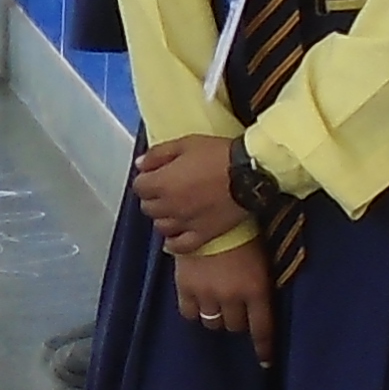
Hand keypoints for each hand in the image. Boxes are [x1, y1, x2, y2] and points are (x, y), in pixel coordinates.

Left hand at [132, 135, 250, 246]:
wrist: (250, 173)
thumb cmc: (218, 154)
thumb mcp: (186, 144)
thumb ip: (158, 154)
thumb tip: (139, 164)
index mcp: (162, 183)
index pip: (139, 186)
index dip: (146, 179)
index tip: (155, 174)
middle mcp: (170, 206)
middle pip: (148, 207)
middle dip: (153, 197)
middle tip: (165, 190)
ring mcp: (185, 223)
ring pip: (161, 226)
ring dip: (164, 217)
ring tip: (174, 209)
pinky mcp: (202, 234)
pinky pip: (180, 246)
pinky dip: (173, 242)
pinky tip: (174, 237)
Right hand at [172, 236, 277, 362]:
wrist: (210, 207)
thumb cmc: (243, 227)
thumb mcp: (262, 255)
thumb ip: (259, 282)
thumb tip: (260, 302)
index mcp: (256, 288)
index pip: (262, 329)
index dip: (263, 348)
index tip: (265, 362)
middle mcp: (232, 297)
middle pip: (235, 326)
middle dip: (237, 320)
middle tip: (236, 307)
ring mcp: (207, 293)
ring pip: (212, 322)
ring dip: (216, 315)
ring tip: (216, 302)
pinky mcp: (185, 286)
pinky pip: (189, 312)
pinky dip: (195, 310)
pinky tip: (198, 301)